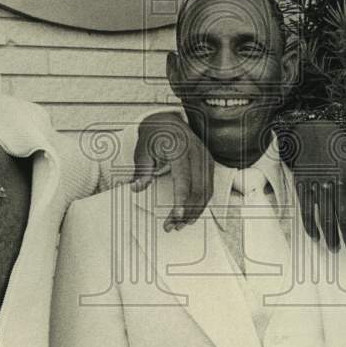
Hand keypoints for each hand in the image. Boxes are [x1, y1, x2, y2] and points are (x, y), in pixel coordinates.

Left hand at [131, 111, 213, 229]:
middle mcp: (197, 153)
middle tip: (172, 226)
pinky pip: (208, 187)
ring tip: (179, 224)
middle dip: (186, 211)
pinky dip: (201, 203)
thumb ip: (141, 170)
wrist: (167, 121)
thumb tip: (137, 187)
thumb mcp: (142, 150)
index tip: (176, 216)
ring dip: (194, 211)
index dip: (181, 200)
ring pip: (206, 191)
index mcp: (180, 149)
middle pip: (197, 189)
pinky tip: (190, 214)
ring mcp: (206, 158)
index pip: (184, 179)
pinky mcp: (208, 163)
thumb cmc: (154, 136)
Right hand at [279, 119, 345, 261]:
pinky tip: (317, 237)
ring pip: (326, 217)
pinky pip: (307, 211)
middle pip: (345, 220)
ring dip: (332, 237)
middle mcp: (337, 183)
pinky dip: (311, 226)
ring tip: (337, 250)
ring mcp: (318, 184)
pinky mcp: (303, 185)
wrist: (314, 133)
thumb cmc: (343, 152)